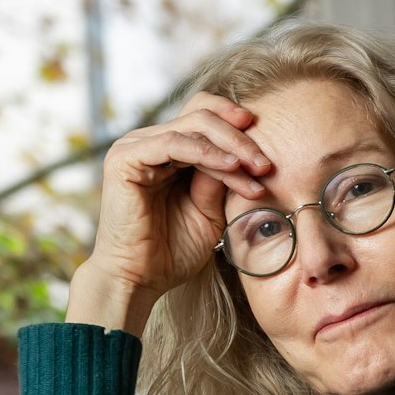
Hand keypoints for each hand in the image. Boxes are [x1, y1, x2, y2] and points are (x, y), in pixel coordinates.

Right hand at [75, 92, 274, 329]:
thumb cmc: (174, 250)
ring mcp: (134, 147)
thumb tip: (246, 153)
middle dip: (240, 138)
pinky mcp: (126, 158)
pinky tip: (232, 167)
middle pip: (201, 115)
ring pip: (192, 127)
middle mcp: (149, 142)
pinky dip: (207, 153)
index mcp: (167, 150)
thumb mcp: (211, 209)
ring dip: (231, 147)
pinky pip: (174, 143)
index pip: (203, 117)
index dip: (235, 123)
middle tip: (266, 165)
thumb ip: (222, 179)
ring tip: (257, 170)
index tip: (268, 147)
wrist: (141, 278)